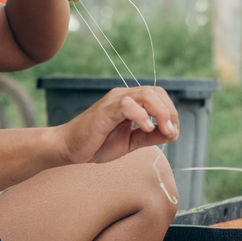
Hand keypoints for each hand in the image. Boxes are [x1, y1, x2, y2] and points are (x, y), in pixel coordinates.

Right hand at [59, 87, 179, 164]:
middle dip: (170, 112)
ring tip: (164, 130)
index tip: (173, 133)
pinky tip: (145, 128)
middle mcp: (123, 97)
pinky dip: (141, 115)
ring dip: (161, 112)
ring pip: (145, 94)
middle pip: (156, 92)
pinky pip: (127, 105)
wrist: (68, 148)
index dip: (171, 113)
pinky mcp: (105, 110)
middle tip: (171, 132)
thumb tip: (172, 134)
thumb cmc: (96, 144)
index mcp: (130, 102)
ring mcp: (114, 101)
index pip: (159, 97)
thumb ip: (149, 137)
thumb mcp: (130, 142)